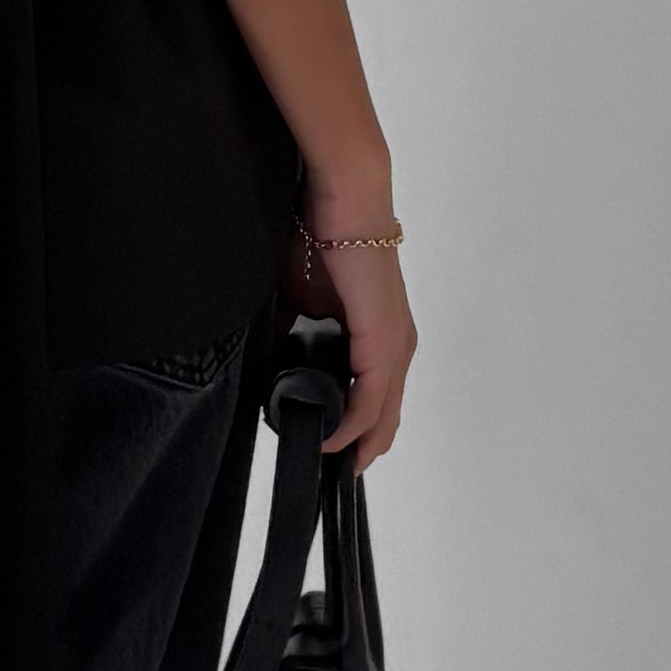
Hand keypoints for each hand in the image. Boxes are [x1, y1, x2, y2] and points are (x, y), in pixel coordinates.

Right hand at [292, 183, 413, 466]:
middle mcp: (396, 340)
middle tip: (336, 474)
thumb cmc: (322, 234)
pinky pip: (372, 394)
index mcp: (378, 331)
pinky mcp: (384, 336)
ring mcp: (394, 340)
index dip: (357, 427)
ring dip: (359, 439)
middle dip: (362, 445)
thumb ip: (295, 330)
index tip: (329, 447)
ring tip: (334, 462)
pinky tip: (333, 436)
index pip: (376, 394)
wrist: (341, 197)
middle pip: (386, 412)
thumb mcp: (301, 296)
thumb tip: (274, 357)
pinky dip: (353, 420)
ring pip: (383, 410)